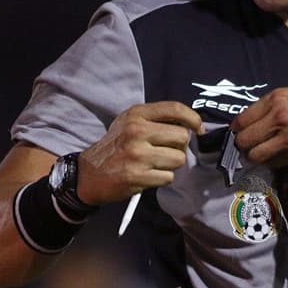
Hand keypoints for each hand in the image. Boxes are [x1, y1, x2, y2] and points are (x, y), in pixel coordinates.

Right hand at [77, 101, 202, 205]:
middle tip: (167, 151)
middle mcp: (137, 131)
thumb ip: (155, 119)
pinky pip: (168, 177)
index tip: (198, 129)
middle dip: (179, 147)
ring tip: (156, 164)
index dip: (193, 118)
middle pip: (181, 136)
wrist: (89, 174)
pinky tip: (149, 175)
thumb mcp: (129, 122)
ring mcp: (137, 155)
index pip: (175, 109)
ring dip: (172, 164)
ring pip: (178, 159)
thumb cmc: (115, 146)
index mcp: (136, 114)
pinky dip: (162, 178)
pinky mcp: (137, 176)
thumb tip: (189, 124)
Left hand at [229, 85, 287, 166]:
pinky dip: (269, 162)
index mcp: (277, 99)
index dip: (237, 128)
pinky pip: (273, 163)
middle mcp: (279, 118)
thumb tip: (253, 121)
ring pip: (255, 155)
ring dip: (253, 156)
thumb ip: (272, 106)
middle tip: (247, 144)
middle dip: (242, 144)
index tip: (239, 131)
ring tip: (257, 154)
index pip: (242, 120)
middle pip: (244, 140)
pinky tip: (274, 157)